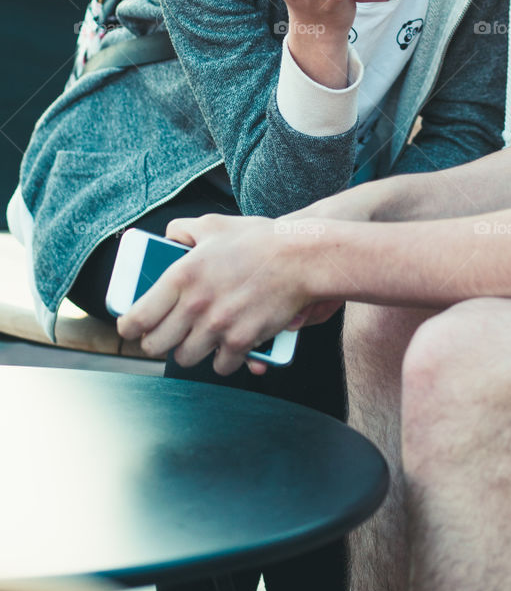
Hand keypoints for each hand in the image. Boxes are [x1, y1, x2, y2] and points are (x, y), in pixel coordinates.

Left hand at [115, 213, 313, 375]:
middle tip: (166, 335)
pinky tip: (227, 346)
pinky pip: (221, 365)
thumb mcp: (215, 225)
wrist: (301, 258)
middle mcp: (194, 304)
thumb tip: (168, 236)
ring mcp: (217, 326)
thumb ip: (184, 230)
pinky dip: (223, 360)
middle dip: (158, 343)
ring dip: (189, 352)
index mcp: (181, 275)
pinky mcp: (241, 341)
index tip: (132, 328)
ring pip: (185, 359)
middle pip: (156, 345)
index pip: (137, 317)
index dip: (129, 328)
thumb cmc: (259, 240)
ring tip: (197, 340)